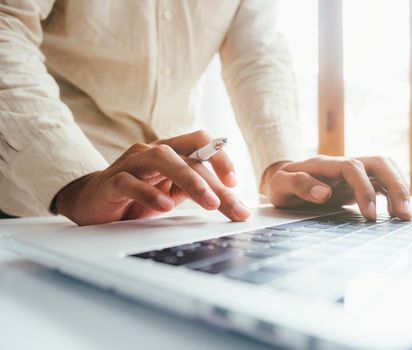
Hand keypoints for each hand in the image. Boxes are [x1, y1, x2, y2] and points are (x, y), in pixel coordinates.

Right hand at [55, 130, 249, 224]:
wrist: (93, 203)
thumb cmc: (136, 196)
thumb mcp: (172, 192)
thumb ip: (195, 190)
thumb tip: (231, 201)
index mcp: (170, 152)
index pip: (200, 141)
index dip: (220, 157)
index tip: (234, 183)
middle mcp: (152, 152)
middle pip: (188, 158)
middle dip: (215, 184)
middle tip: (234, 208)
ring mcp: (131, 164)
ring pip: (162, 160)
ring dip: (191, 181)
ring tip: (209, 203)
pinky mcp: (111, 181)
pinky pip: (130, 182)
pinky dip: (149, 193)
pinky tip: (164, 207)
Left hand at [263, 156, 411, 220]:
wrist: (283, 181)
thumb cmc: (281, 184)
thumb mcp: (280, 186)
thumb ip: (299, 185)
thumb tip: (324, 193)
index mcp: (325, 164)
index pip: (353, 167)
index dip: (364, 189)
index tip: (369, 215)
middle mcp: (343, 165)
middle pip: (379, 163)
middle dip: (395, 186)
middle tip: (404, 214)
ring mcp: (353, 173)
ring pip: (385, 171)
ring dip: (400, 190)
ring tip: (405, 217)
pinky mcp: (358, 183)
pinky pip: (382, 184)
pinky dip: (393, 196)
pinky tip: (397, 214)